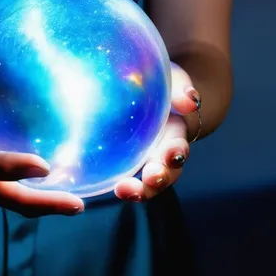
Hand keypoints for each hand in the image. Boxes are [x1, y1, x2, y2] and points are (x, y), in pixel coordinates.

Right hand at [0, 65, 85, 217]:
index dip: (10, 168)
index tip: (43, 166)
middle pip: (6, 195)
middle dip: (39, 203)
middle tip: (76, 205)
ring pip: (16, 200)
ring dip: (46, 205)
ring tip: (78, 205)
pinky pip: (21, 192)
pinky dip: (44, 195)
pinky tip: (72, 188)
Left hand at [112, 62, 199, 202]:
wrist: (151, 96)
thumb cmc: (164, 89)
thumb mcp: (173, 85)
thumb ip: (181, 92)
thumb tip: (191, 101)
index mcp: (174, 135)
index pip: (177, 150)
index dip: (175, 155)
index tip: (171, 156)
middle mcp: (160, 155)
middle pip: (164, 175)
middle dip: (158, 179)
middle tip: (150, 179)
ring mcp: (143, 161)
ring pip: (144, 183)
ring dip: (139, 188)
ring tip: (124, 190)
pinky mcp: (122, 161)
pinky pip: (116, 175)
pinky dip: (108, 179)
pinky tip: (84, 174)